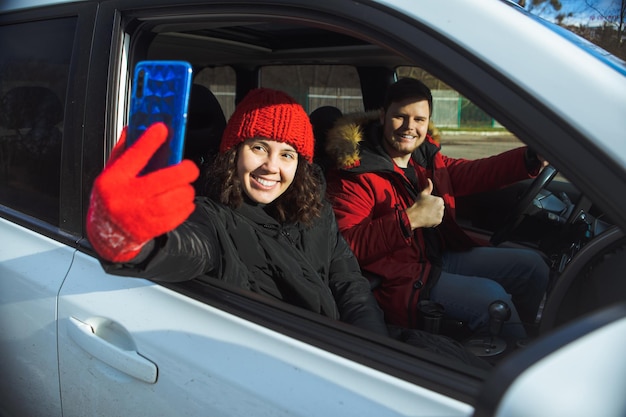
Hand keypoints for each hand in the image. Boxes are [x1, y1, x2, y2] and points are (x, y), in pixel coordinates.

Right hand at [86, 123, 198, 261]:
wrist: (107, 235)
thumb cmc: (110, 199)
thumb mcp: (109, 173)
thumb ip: (123, 152)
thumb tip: (134, 128)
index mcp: (114, 180)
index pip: (135, 155)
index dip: (151, 140)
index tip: (163, 129)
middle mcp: (128, 197)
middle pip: (167, 178)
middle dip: (185, 170)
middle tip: (188, 168)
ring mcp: (142, 214)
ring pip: (177, 197)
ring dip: (187, 190)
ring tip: (184, 186)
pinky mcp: (154, 227)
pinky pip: (180, 214)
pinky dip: (186, 206)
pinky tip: (182, 202)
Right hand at [405, 179, 443, 229]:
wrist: (414, 215)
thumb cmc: (418, 204)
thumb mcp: (422, 194)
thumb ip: (428, 187)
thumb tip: (429, 179)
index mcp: (440, 200)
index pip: (438, 201)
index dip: (432, 202)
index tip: (426, 204)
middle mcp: (442, 207)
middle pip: (440, 207)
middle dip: (434, 208)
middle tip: (426, 209)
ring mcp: (441, 214)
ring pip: (439, 213)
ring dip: (434, 213)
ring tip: (426, 213)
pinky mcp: (439, 221)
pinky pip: (437, 220)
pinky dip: (434, 220)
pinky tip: (427, 218)